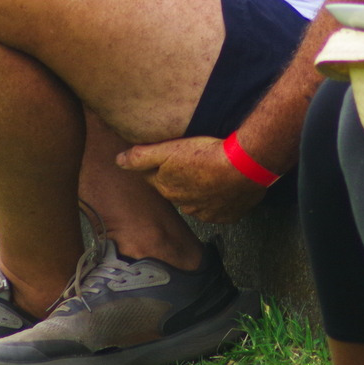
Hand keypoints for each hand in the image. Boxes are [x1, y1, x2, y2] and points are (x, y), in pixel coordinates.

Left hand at [115, 135, 267, 222]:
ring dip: (201, 190)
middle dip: (180, 179)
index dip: (161, 166)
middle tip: (192, 161)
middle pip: (177, 190)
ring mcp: (207, 213)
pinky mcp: (227, 215)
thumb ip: (141, 156)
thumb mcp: (169, 149)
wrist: (245, 165)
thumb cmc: (206, 154)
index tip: (171, 156)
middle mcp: (185, 206)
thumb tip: (118, 161)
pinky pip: (219, 208)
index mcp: (168, 189)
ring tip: (210, 171)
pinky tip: (225, 184)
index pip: (156, 178)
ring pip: (198, 200)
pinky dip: (220, 199)